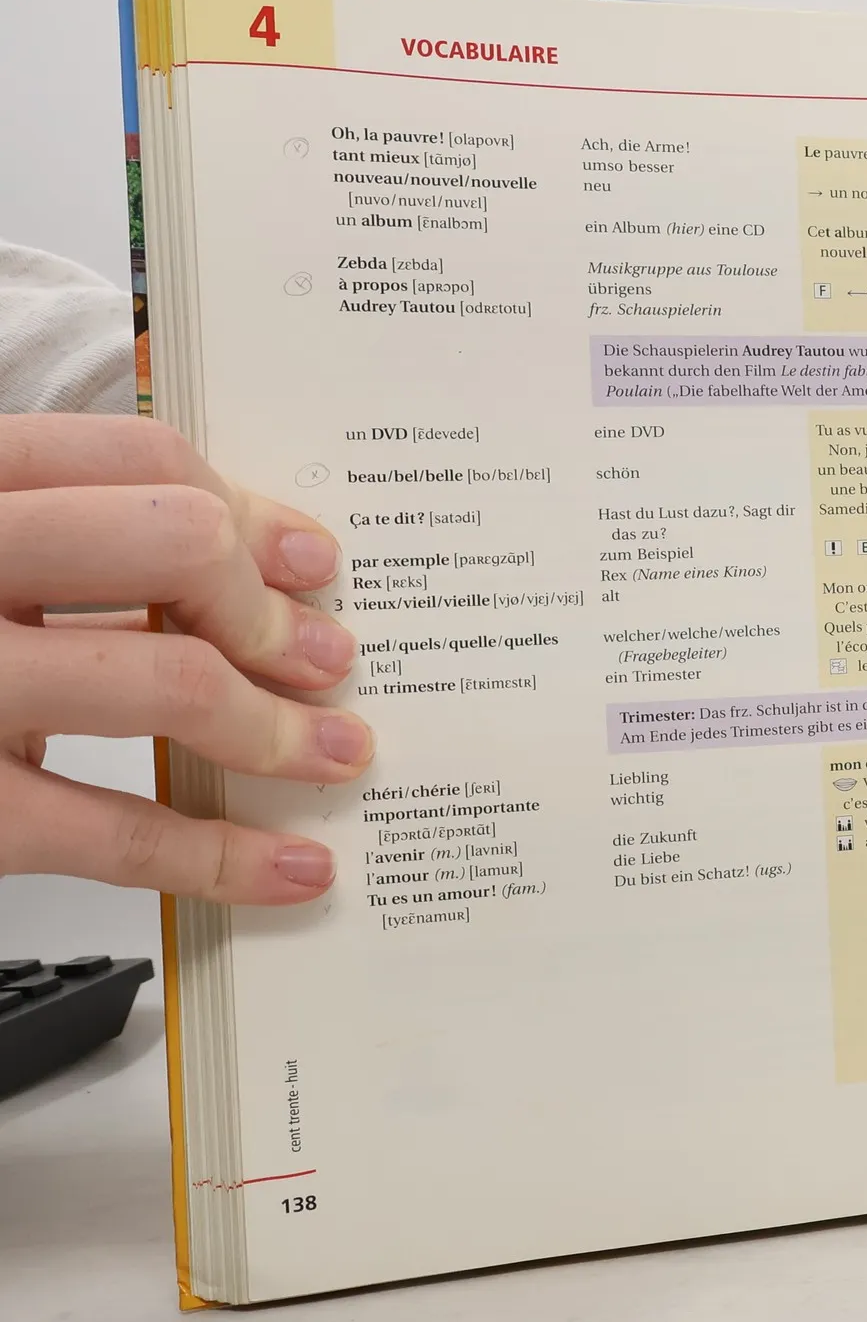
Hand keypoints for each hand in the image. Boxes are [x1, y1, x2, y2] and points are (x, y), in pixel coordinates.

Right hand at [0, 415, 370, 903]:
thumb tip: (270, 566)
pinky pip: (118, 832)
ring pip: (168, 681)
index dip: (250, 508)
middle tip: (327, 660)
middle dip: (271, 609)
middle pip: (172, 539)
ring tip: (336, 752)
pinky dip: (224, 856)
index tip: (313, 562)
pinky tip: (289, 866)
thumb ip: (75, 542)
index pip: (134, 454)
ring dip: (279, 728)